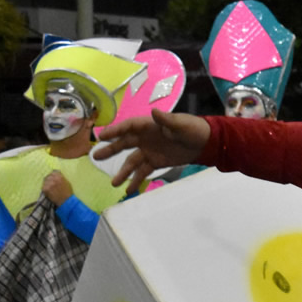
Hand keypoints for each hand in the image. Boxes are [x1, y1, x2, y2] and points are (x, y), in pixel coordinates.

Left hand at [41, 171, 72, 205]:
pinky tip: (49, 192)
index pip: (53, 172)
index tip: (53, 178)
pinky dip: (45, 189)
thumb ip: (61, 177)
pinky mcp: (45, 189)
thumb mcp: (67, 182)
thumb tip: (56, 174)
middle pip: (48, 176)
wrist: (66, 201)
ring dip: (46, 184)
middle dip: (49, 179)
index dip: (53, 175)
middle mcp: (53, 179)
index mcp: (59, 176)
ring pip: (45, 181)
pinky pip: (43, 187)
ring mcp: (48, 184)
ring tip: (50, 188)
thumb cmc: (68, 192)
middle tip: (51, 184)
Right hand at [93, 109, 210, 194]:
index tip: (101, 136)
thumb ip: (166, 120)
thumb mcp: (180, 124)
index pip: (128, 127)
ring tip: (114, 183)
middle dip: (110, 150)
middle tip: (96, 157)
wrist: (205, 143)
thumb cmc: (192, 129)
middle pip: (124, 144)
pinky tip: (129, 190)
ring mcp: (149, 151)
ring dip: (123, 172)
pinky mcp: (155, 162)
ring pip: (131, 162)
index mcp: (148, 126)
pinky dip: (136, 180)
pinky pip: (143, 172)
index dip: (114, 131)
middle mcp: (144, 138)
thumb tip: (154, 112)